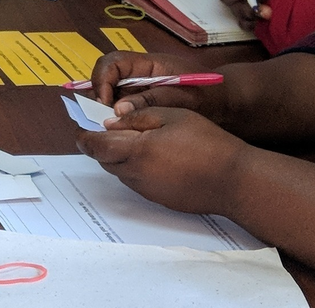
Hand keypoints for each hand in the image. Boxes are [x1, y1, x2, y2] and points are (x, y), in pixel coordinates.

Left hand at [76, 107, 250, 215]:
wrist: (233, 180)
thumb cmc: (207, 143)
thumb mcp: (172, 115)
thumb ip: (137, 117)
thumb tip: (110, 121)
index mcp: (135, 151)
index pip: (94, 146)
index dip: (83, 136)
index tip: (81, 126)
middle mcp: (135, 174)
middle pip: (105, 159)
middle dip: (102, 144)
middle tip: (112, 128)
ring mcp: (146, 190)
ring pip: (120, 171)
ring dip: (120, 156)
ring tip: (138, 140)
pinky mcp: (158, 198)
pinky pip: (136, 181)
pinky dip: (136, 168)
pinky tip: (156, 157)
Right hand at [86, 50, 229, 120]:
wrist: (228, 106)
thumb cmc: (209, 95)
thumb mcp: (182, 97)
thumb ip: (152, 100)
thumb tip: (118, 109)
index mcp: (148, 65)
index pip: (112, 63)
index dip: (101, 79)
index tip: (104, 103)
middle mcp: (139, 77)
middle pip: (105, 81)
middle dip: (98, 100)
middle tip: (99, 123)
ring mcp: (140, 93)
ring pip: (110, 99)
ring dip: (105, 114)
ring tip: (107, 132)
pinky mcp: (143, 108)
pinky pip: (121, 112)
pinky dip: (116, 124)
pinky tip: (120, 137)